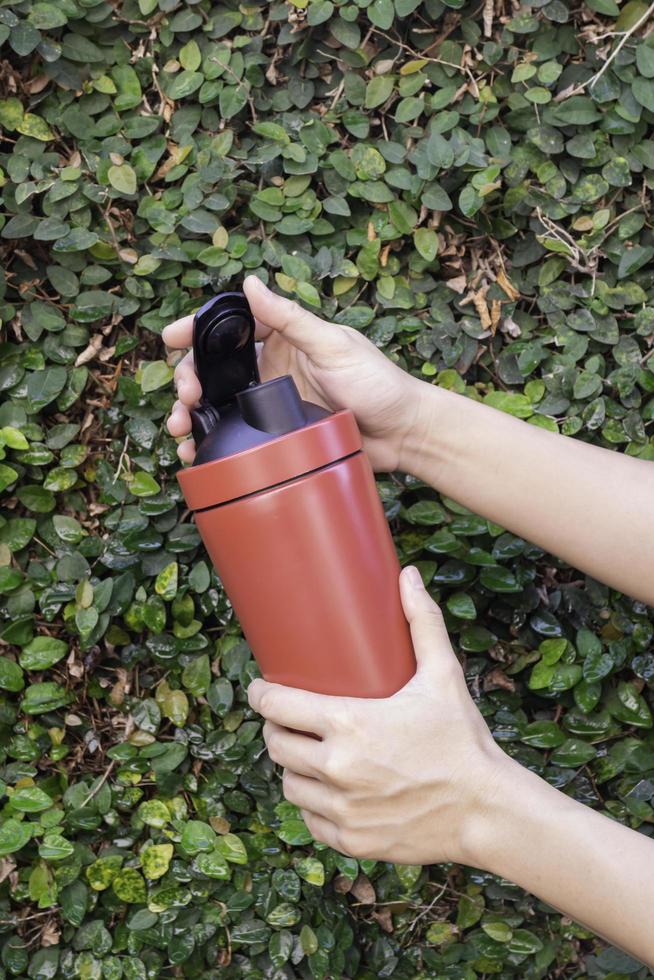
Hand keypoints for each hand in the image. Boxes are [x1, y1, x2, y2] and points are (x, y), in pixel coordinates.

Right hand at [163, 276, 423, 470]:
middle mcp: (271, 370)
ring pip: (217, 406)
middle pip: (214, 370)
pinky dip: (211, 445)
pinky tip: (196, 454)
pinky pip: (236, 438)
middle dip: (188, 380)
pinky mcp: (276, 437)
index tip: (170, 338)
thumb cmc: (378, 383)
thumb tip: (251, 284)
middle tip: (184, 397)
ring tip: (180, 430)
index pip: (230, 329)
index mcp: (283, 341)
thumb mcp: (333, 346)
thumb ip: (291, 319)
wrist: (403, 434)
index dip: (196, 331)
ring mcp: (271, 405)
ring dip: (191, 415)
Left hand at [247, 566, 508, 865]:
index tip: (262, 688)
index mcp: (347, 724)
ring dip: (293, 767)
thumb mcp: (443, 675)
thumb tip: (407, 575)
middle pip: (277, 744)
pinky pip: (311, 820)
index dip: (262, 695)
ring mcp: (341, 809)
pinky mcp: (351, 840)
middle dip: (276, 729)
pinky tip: (324, 791)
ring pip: (290, 784)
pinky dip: (313, 805)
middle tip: (288, 719)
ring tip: (305, 753)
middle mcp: (336, 768)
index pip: (276, 706)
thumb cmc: (462, 739)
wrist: (487, 809)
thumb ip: (422, 623)